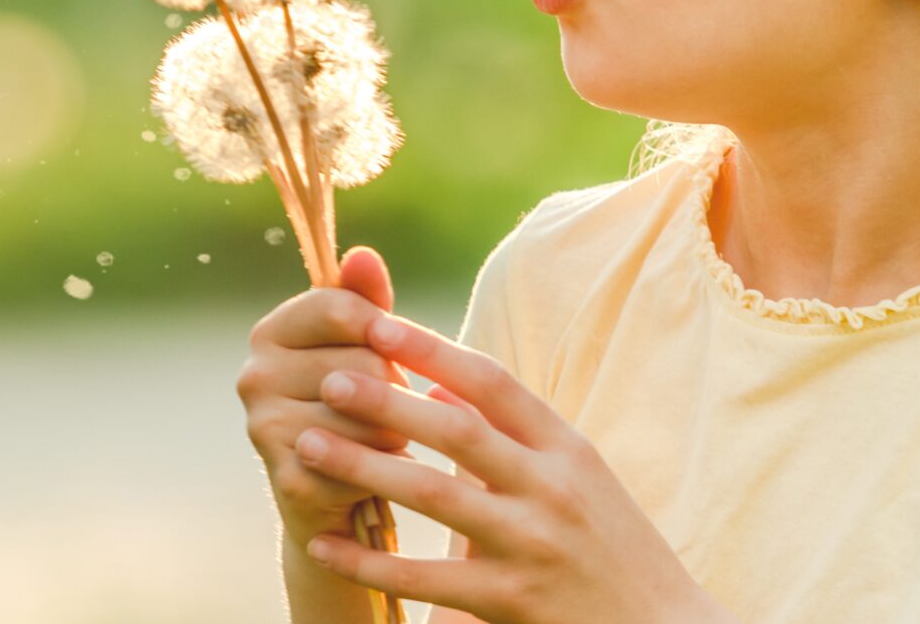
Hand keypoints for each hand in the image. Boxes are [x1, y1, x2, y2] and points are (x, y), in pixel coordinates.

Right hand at [236, 245, 414, 539]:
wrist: (332, 494)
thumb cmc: (352, 406)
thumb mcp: (360, 346)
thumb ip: (364, 299)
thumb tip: (363, 255)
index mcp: (269, 332)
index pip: (342, 307)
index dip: (385, 330)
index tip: (393, 349)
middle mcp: (254, 376)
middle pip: (364, 363)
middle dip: (394, 387)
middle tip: (386, 407)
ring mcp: (264, 429)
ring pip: (370, 416)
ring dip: (394, 432)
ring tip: (381, 440)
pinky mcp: (287, 479)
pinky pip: (363, 462)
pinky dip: (382, 470)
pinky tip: (373, 474)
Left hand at [292, 312, 720, 623]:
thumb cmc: (612, 549)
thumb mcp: (578, 477)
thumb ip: (508, 432)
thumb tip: (432, 380)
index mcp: (568, 448)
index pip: (493, 383)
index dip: (433, 349)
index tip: (378, 324)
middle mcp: (552, 489)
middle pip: (457, 431)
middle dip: (388, 401)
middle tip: (330, 378)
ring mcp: (532, 546)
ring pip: (435, 496)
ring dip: (364, 466)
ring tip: (307, 443)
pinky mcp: (512, 603)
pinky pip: (427, 579)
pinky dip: (371, 560)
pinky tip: (323, 544)